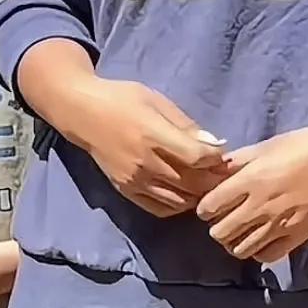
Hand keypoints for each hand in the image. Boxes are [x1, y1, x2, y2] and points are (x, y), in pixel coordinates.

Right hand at [62, 78, 228, 217]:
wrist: (82, 112)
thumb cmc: (123, 99)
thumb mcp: (158, 101)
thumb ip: (186, 125)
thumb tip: (216, 144)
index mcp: (152, 135)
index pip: (196, 157)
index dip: (217, 160)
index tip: (225, 155)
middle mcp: (144, 163)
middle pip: (191, 183)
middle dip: (214, 180)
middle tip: (225, 174)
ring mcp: (134, 181)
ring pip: (179, 201)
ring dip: (199, 196)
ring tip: (208, 184)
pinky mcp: (125, 191)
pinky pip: (160, 208)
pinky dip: (179, 205)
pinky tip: (186, 193)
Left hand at [196, 123, 307, 262]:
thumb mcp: (268, 145)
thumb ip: (239, 160)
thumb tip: (215, 171)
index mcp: (250, 180)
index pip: (210, 207)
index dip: (206, 207)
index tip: (212, 203)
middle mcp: (260, 207)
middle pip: (220, 233)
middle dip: (217, 226)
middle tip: (226, 217)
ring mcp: (279, 225)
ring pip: (239, 250)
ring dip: (235, 241)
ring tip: (243, 229)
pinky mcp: (298, 237)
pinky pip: (266, 256)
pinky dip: (259, 251)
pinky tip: (263, 238)